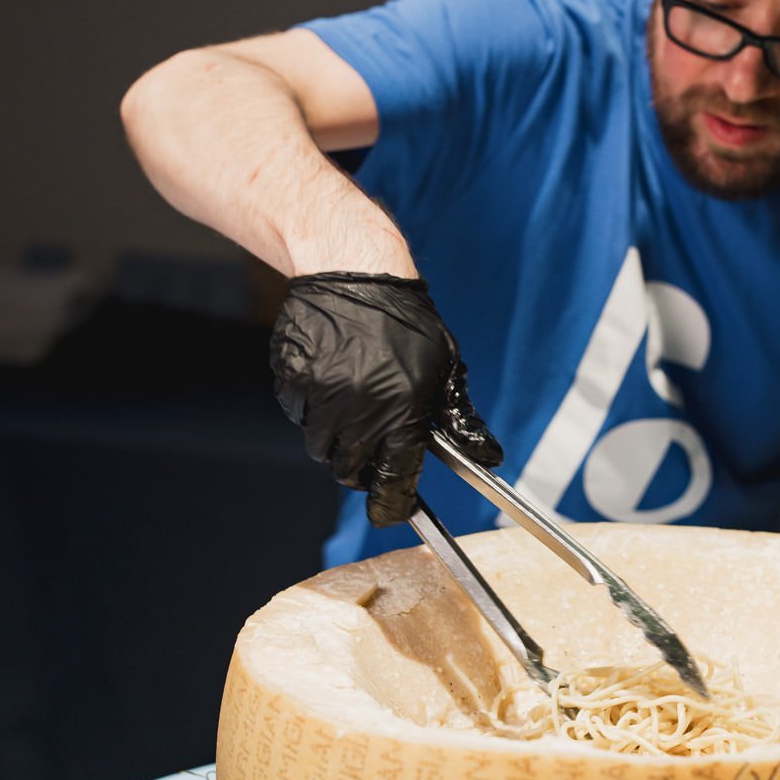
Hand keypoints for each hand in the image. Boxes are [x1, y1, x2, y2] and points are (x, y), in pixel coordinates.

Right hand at [270, 273, 501, 525]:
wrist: (355, 269)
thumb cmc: (406, 321)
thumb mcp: (447, 368)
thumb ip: (461, 420)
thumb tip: (487, 458)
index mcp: (402, 412)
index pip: (392, 481)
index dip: (392, 504)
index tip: (392, 510)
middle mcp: (359, 410)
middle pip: (349, 471)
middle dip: (361, 468)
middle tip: (372, 445)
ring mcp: (321, 396)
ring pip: (320, 446)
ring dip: (335, 438)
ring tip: (353, 404)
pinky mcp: (292, 379)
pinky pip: (298, 414)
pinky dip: (310, 408)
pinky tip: (329, 380)